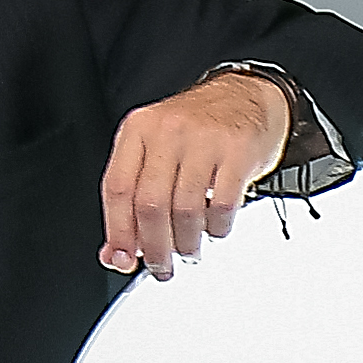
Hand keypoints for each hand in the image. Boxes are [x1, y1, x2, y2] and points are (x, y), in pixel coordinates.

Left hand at [101, 70, 296, 278]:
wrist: (246, 95)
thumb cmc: (196, 130)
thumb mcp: (155, 152)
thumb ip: (132, 199)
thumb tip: (117, 254)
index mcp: (139, 130)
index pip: (118, 188)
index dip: (119, 232)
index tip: (124, 260)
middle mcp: (167, 131)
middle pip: (151, 204)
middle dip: (155, 247)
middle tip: (162, 267)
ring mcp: (204, 140)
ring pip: (186, 209)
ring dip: (187, 243)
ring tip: (190, 250)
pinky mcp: (238, 151)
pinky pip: (223, 204)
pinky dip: (217, 228)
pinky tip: (215, 229)